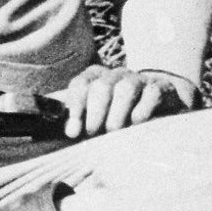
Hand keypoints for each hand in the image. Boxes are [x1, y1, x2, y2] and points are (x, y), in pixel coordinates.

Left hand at [56, 63, 196, 138]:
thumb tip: (50, 124)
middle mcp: (117, 76)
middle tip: (94, 134)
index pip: (81, 84)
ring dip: (117, 114)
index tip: (73, 133)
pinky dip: (142, 111)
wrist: (159, 114)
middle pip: (102, 85)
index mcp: (96, 80)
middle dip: (95, 113)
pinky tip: (137, 125)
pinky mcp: (161, 88)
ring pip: (126, 88)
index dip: (75, 107)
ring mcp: (140, 80)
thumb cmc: (118, 121)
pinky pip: (151, 93)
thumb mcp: (92, 122)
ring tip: (115, 133)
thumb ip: (73, 122)